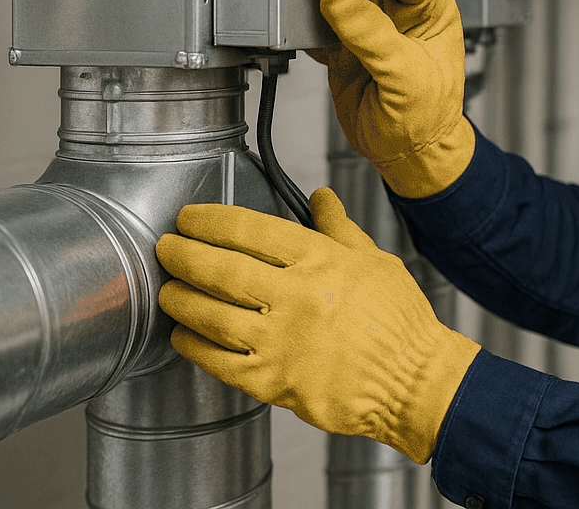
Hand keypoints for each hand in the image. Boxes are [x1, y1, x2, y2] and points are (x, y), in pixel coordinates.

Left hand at [156, 187, 480, 463]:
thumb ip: (339, 229)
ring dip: (181, 298)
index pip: (252, 231)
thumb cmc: (398, 322)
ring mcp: (281, 341)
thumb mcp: (375, 261)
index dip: (212, 220)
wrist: (412, 381)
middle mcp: (297, 297)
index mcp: (321, 261)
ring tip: (168, 289)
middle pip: (222, 269)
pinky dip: (194, 344)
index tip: (191, 219)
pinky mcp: (273, 381)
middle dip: (184, 254)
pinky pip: (218, 361)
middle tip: (166, 248)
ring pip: (212, 314)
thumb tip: (321, 198)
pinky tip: (184, 334)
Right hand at [311, 0, 474, 197]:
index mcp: (431, 10)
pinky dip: (307, 27)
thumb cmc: (428, 119)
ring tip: (310, 4)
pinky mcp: (343, 46)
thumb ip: (372, 36)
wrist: (407, 155)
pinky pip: (320, 25)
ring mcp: (370, 28)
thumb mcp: (406, 76)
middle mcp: (400, 13)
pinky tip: (305, 34)